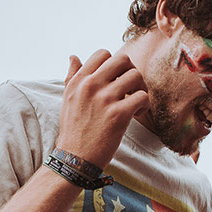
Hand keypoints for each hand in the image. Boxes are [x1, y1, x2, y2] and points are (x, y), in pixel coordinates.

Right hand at [53, 51, 147, 168]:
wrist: (75, 158)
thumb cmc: (73, 129)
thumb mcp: (67, 98)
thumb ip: (72, 76)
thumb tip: (73, 56)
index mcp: (79, 80)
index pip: (103, 53)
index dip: (115, 64)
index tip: (116, 80)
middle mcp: (91, 85)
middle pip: (123, 59)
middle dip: (131, 72)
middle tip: (130, 88)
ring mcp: (105, 99)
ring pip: (136, 76)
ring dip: (140, 88)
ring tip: (134, 102)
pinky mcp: (118, 114)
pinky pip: (142, 96)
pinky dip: (144, 105)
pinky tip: (136, 114)